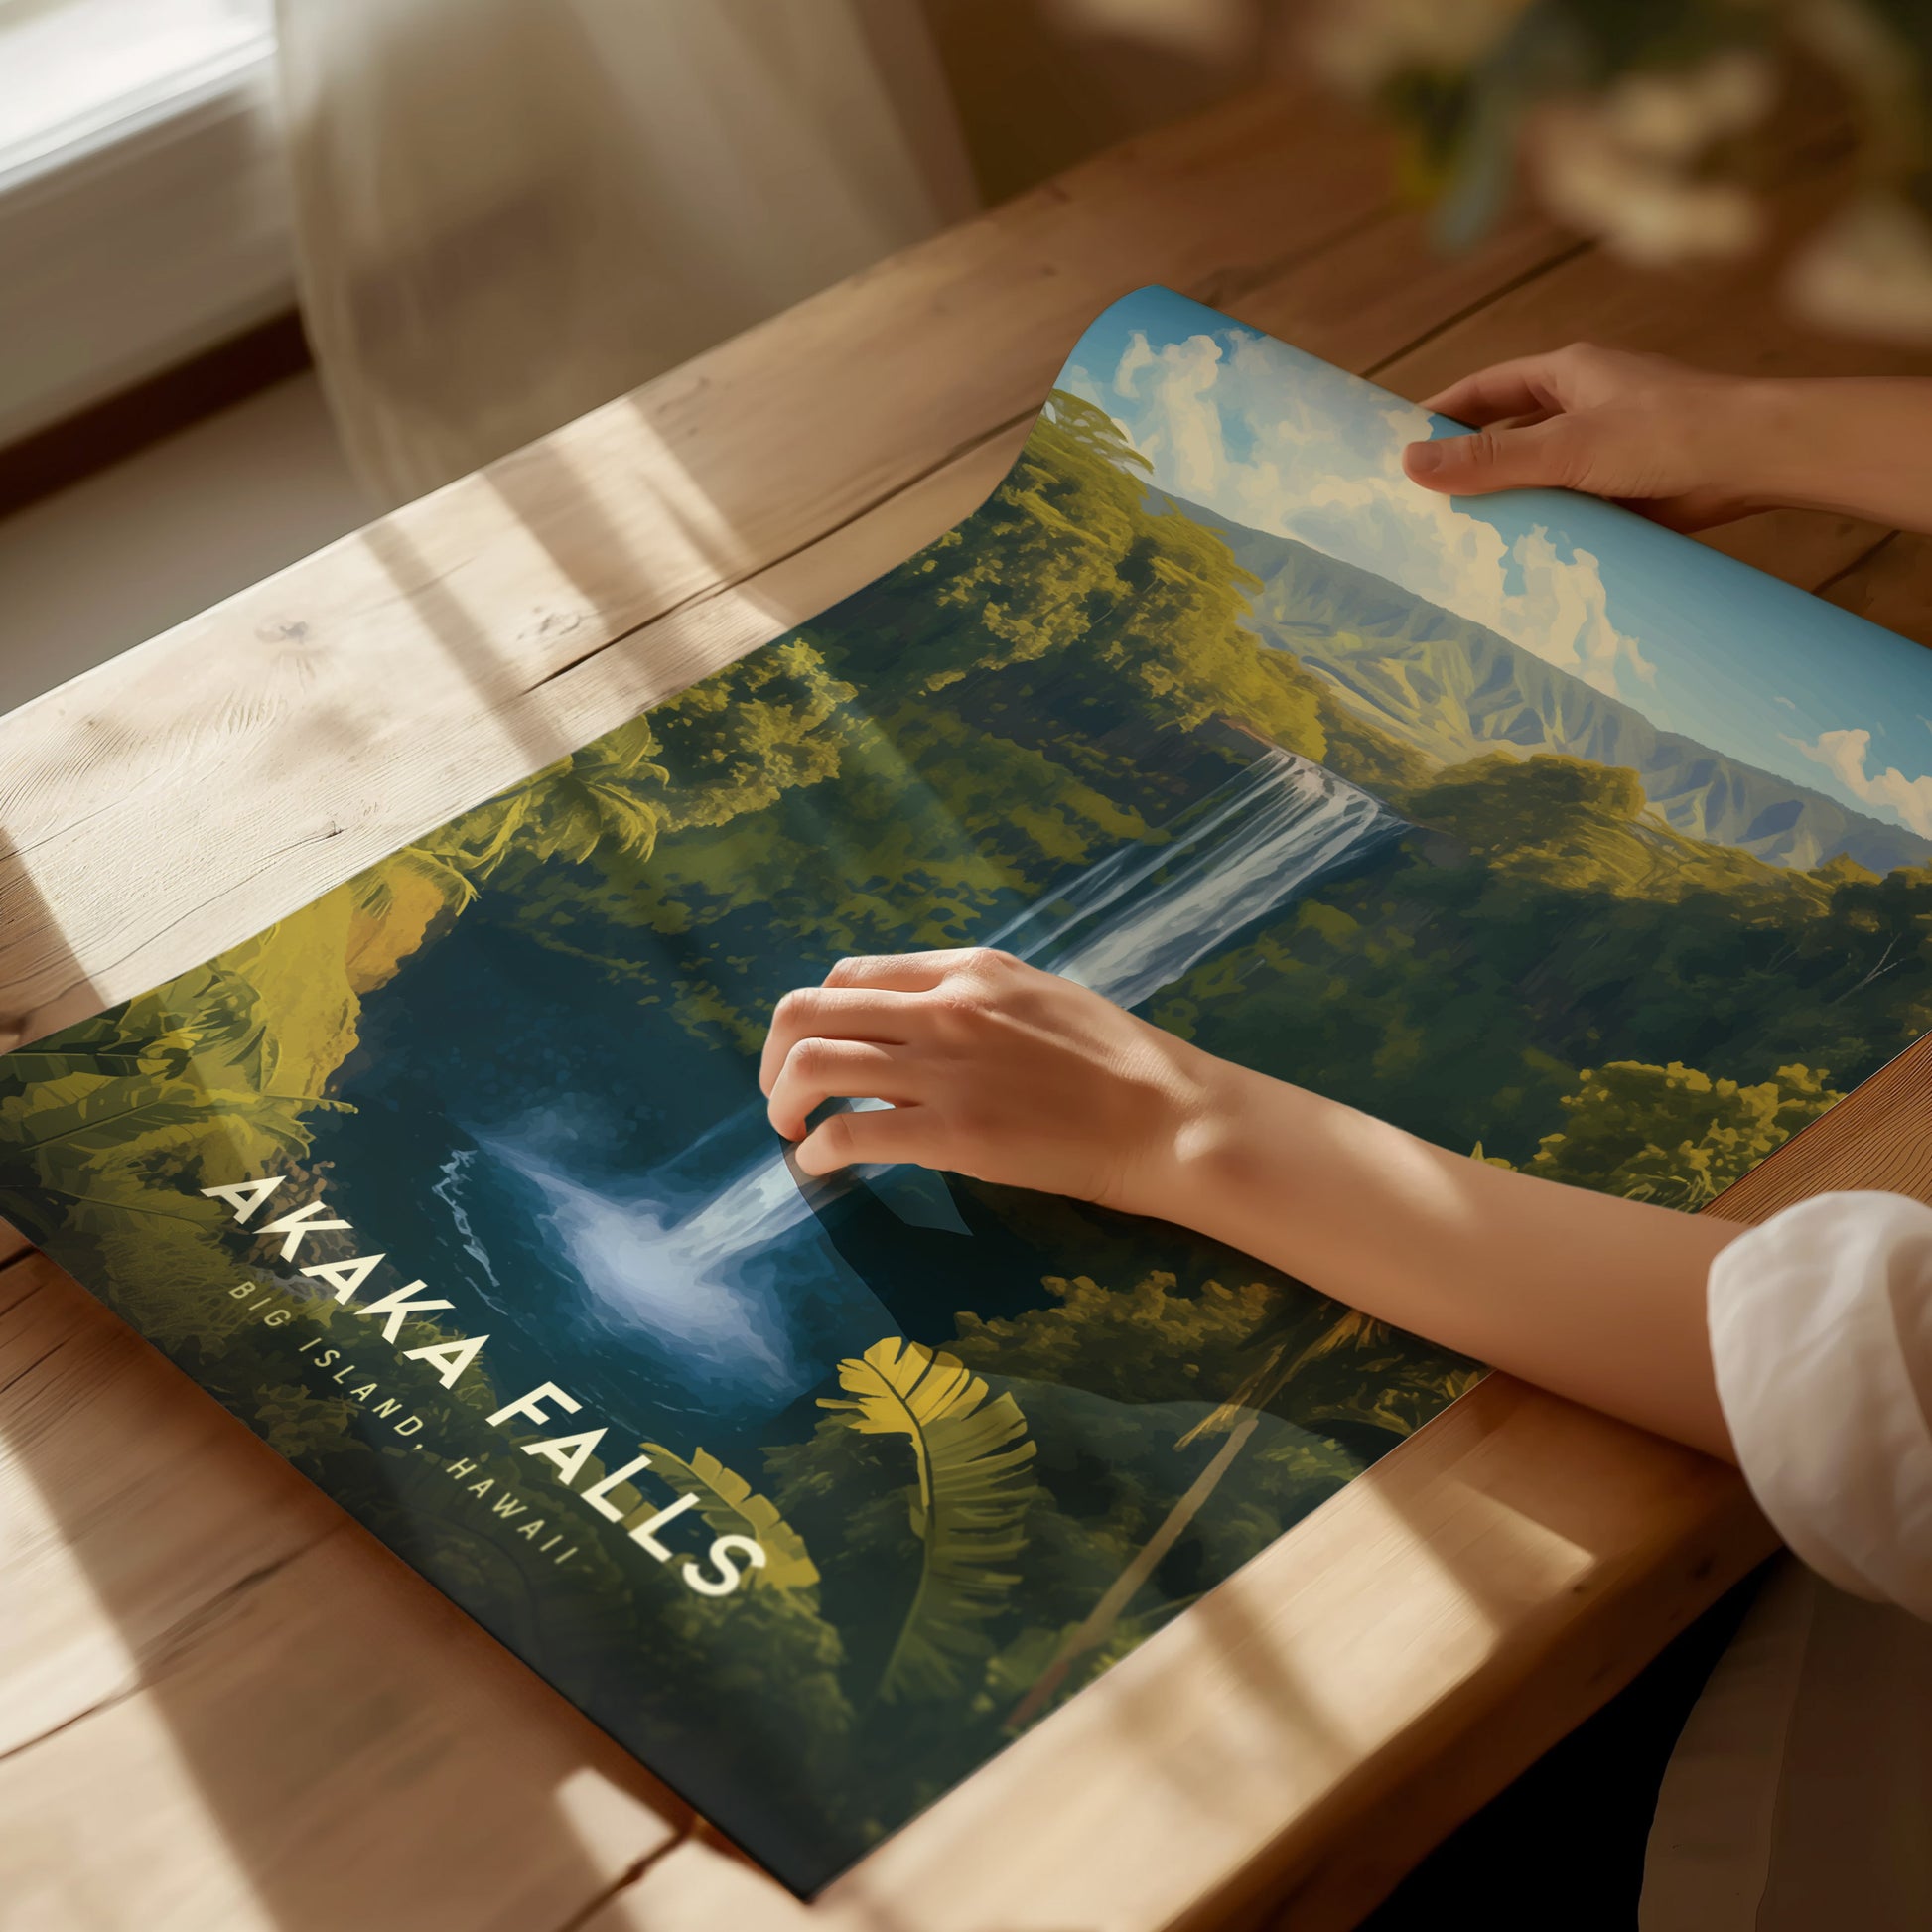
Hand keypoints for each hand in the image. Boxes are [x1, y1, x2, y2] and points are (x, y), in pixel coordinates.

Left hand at [759, 948, 1220, 1212]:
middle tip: (782, 1095)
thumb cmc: (1116, 1063)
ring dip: (785, 1102)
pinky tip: (823, 1167)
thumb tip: (907, 1038)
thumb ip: (968, 1005)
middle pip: (808, 1010)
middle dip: (776, 1056)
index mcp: (966, 969)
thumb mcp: (1036, 999)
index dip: (816, 1016)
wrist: (1168, 1116)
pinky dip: (818, 1151)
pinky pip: (849, 1132)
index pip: (851, 975)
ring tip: (793, 1132)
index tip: (816, 1052)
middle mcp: (944, 1006)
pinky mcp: (952, 1132)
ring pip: (813, 1064)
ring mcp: (945, 1068)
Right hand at [1401, 342, 1766, 530]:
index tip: (1399, 444)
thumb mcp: (1566, 446)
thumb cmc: (1667, 433)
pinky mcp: (1629, 490)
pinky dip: (1546, 527)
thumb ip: (1490, 459)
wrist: (1758, 460)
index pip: (1486, 389)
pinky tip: (1520, 557)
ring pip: (1540, 475)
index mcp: (1569, 374)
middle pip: (1510, 433)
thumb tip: (1407, 464)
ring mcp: (1608, 449)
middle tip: (1421, 502)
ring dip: (1509, 501)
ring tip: (1459, 539)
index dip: (1442, 413)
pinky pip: (1572, 508)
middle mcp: (1586, 406)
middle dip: (1470, 464)